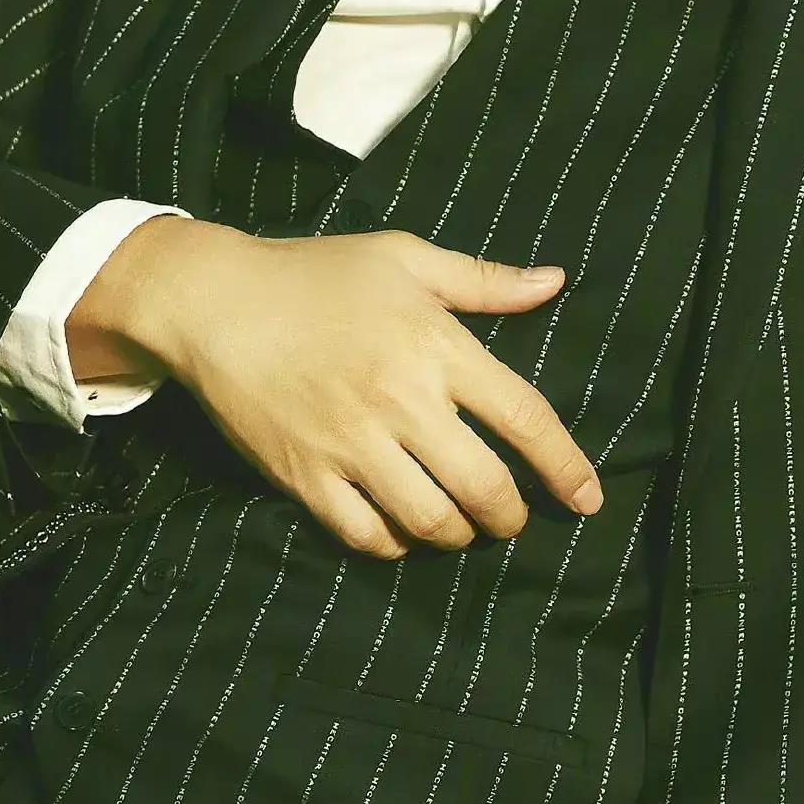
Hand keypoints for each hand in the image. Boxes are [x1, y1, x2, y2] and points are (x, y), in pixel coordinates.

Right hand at [87, 218, 602, 555]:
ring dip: (458, 535)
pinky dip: (395, 545)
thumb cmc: (316, 274)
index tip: (589, 498)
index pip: (524, 418)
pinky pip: (366, 535)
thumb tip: (555, 282)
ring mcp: (352, 445)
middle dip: (511, 517)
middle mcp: (402, 402)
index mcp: (437, 347)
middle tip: (512, 517)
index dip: (565, 465)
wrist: (214, 302)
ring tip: (461, 526)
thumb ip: (484, 280)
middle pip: (485, 487)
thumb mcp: (405, 259)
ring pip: (431, 522)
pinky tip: (403, 532)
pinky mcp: (305, 477)